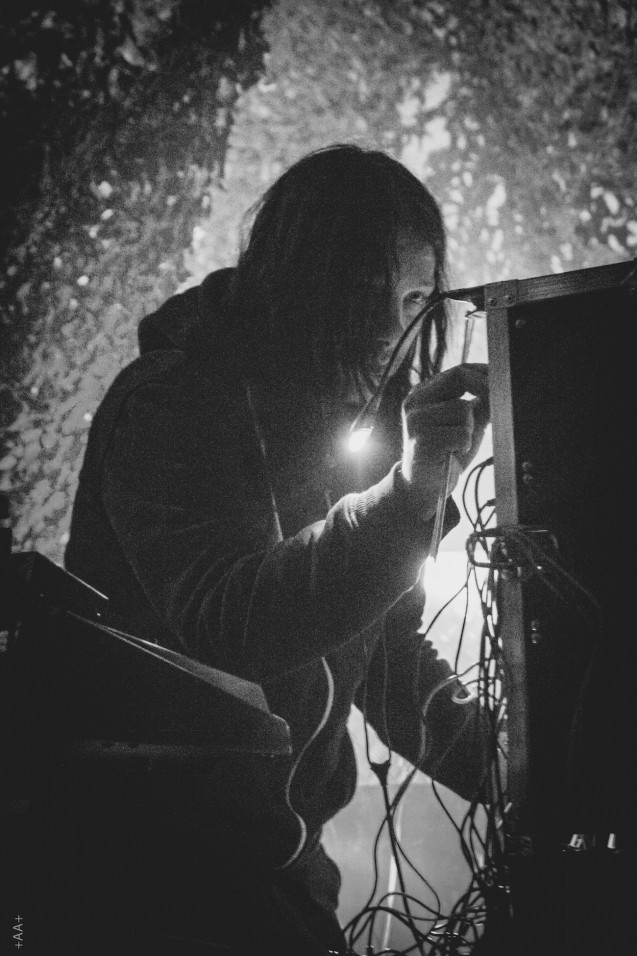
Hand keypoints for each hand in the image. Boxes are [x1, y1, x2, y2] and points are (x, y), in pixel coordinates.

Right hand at [401, 363, 489, 516]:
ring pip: (463, 410)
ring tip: (458, 444)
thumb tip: (502, 385)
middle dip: (484, 391)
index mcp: (422, 394)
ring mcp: (415, 422)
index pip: (457, 372)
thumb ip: (480, 403)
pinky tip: (453, 454)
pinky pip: (461, 434)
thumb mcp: (466, 423)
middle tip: (496, 407)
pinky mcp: (421, 443)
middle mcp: (414, 403)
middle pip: (460, 380)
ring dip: (470, 429)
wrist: (423, 487)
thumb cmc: (447, 453)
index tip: (503, 382)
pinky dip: (464, 445)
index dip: (484, 375)